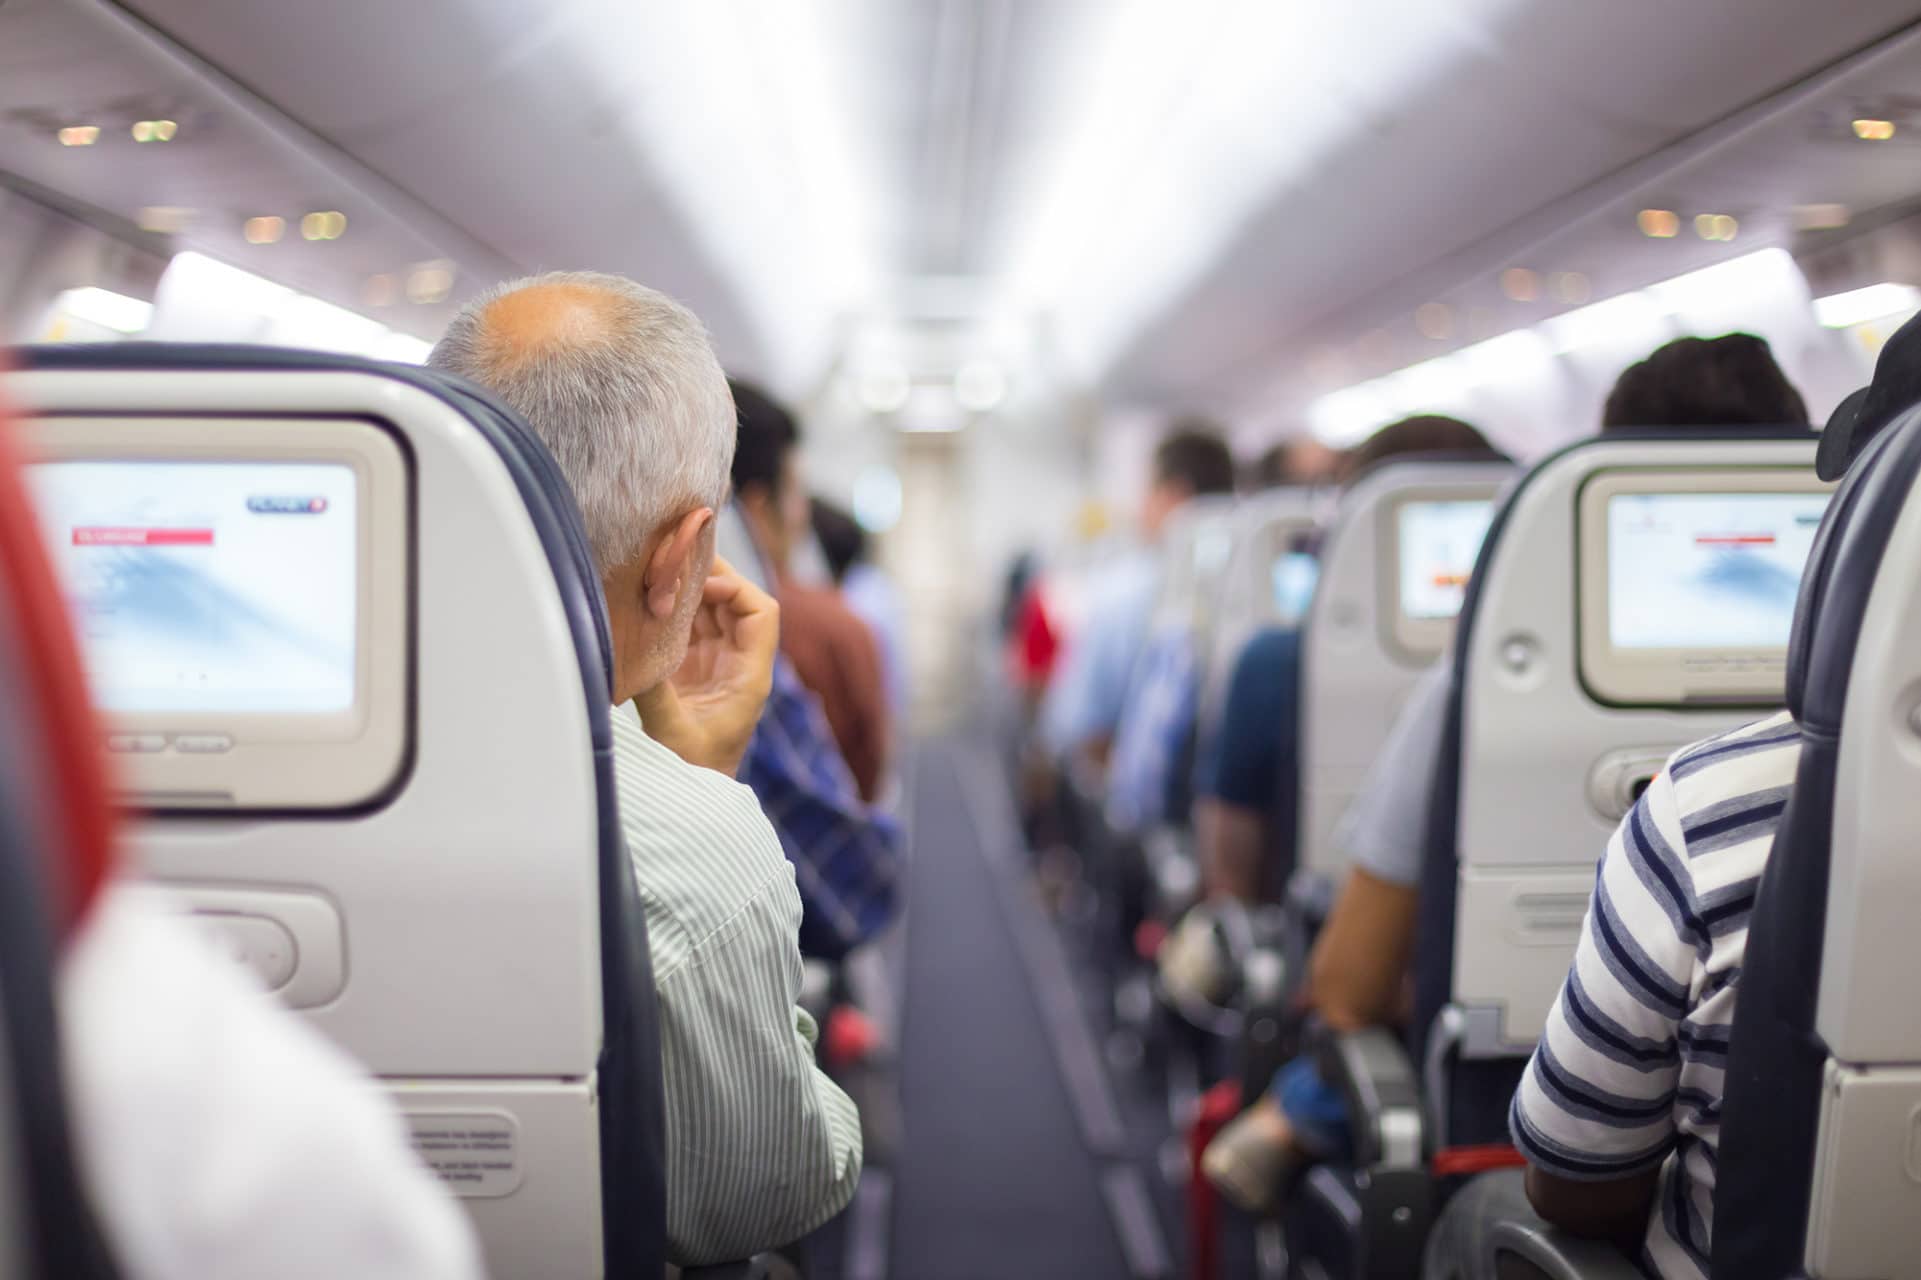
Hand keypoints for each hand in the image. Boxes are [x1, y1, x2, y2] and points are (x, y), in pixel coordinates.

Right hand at [631, 558, 777, 776]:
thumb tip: (632, 651)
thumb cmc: (691, 775)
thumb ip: (655, 693)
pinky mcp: (690, 669)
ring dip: (688, 591)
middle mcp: (737, 663)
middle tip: (673, 559)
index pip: (762, 613)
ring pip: (710, 611)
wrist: (688, 801)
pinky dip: (672, 609)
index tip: (700, 585)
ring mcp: (715, 664)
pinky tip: (648, 597)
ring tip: (657, 571)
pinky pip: (687, 627)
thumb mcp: (672, 734)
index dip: (736, 589)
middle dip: (709, 577)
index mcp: (749, 677)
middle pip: (735, 603)